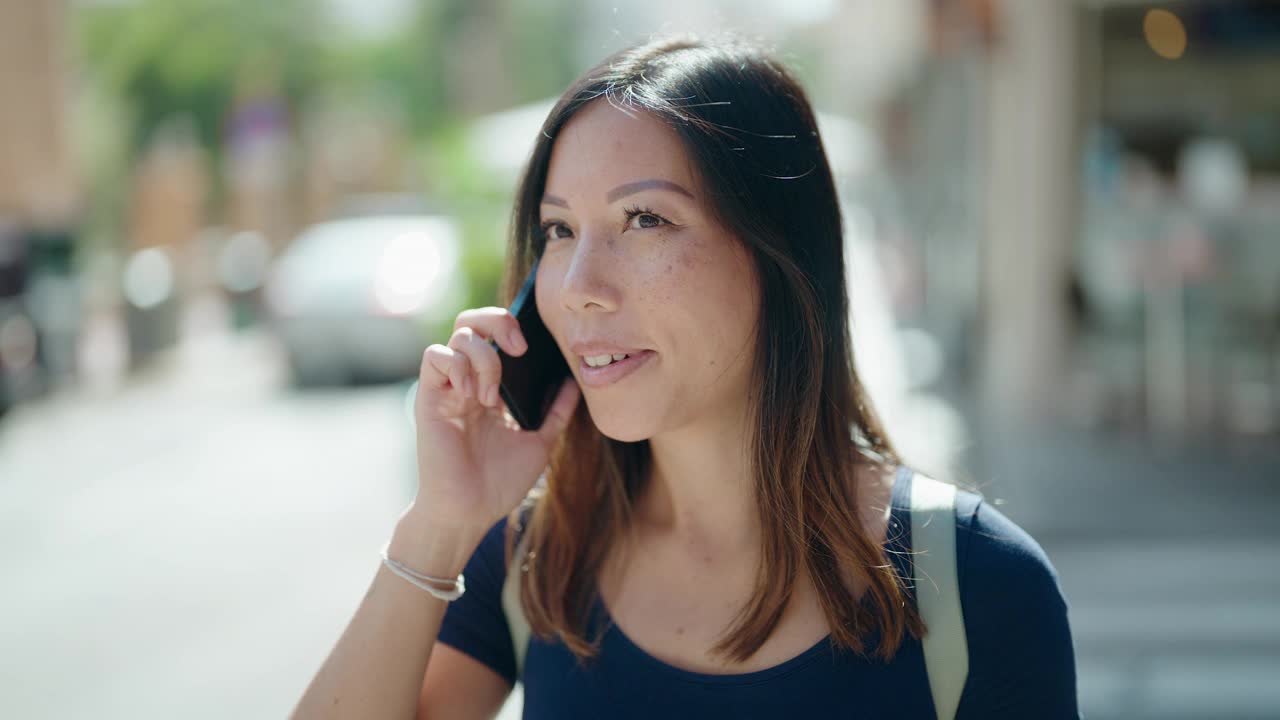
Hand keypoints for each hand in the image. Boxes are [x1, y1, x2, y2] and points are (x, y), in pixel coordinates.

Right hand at [410, 307, 579, 534]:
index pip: (496, 334)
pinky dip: (457, 365)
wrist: (470, 512)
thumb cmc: (499, 482)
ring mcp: (448, 388)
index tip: (533, 346)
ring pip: (458, 335)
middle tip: (518, 348)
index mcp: (493, 386)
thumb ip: (556, 412)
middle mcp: (469, 381)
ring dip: (483, 358)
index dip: (513, 326)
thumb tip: (574, 381)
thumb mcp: (539, 443)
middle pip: (473, 321)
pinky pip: (434, 356)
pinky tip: (472, 395)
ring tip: (491, 397)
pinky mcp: (429, 398)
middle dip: (497, 321)